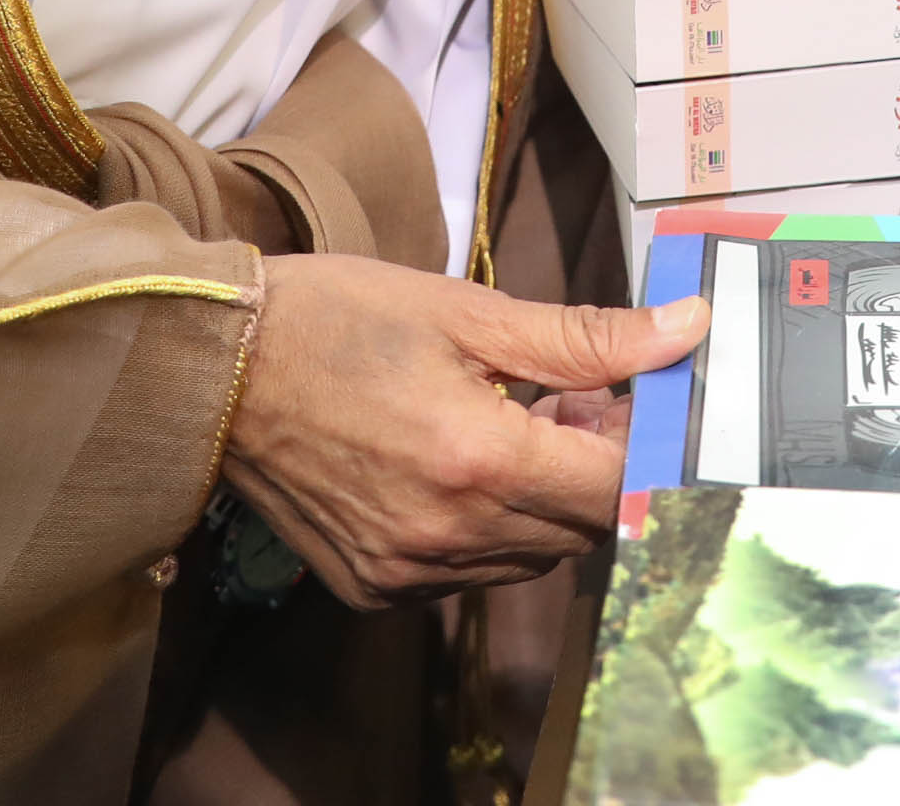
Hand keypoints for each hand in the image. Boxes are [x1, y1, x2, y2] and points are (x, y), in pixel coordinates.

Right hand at [222, 254, 705, 607]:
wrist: (214, 369)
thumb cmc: (336, 321)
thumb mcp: (466, 312)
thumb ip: (584, 339)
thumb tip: (685, 331)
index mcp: (480, 461)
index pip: (618, 486)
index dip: (646, 443)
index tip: (642, 398)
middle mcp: (451, 534)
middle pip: (582, 526)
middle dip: (597, 465)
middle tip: (574, 397)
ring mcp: (410, 571)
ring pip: (531, 554)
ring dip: (546, 498)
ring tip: (513, 423)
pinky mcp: (378, 587)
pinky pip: (471, 571)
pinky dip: (489, 527)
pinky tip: (461, 465)